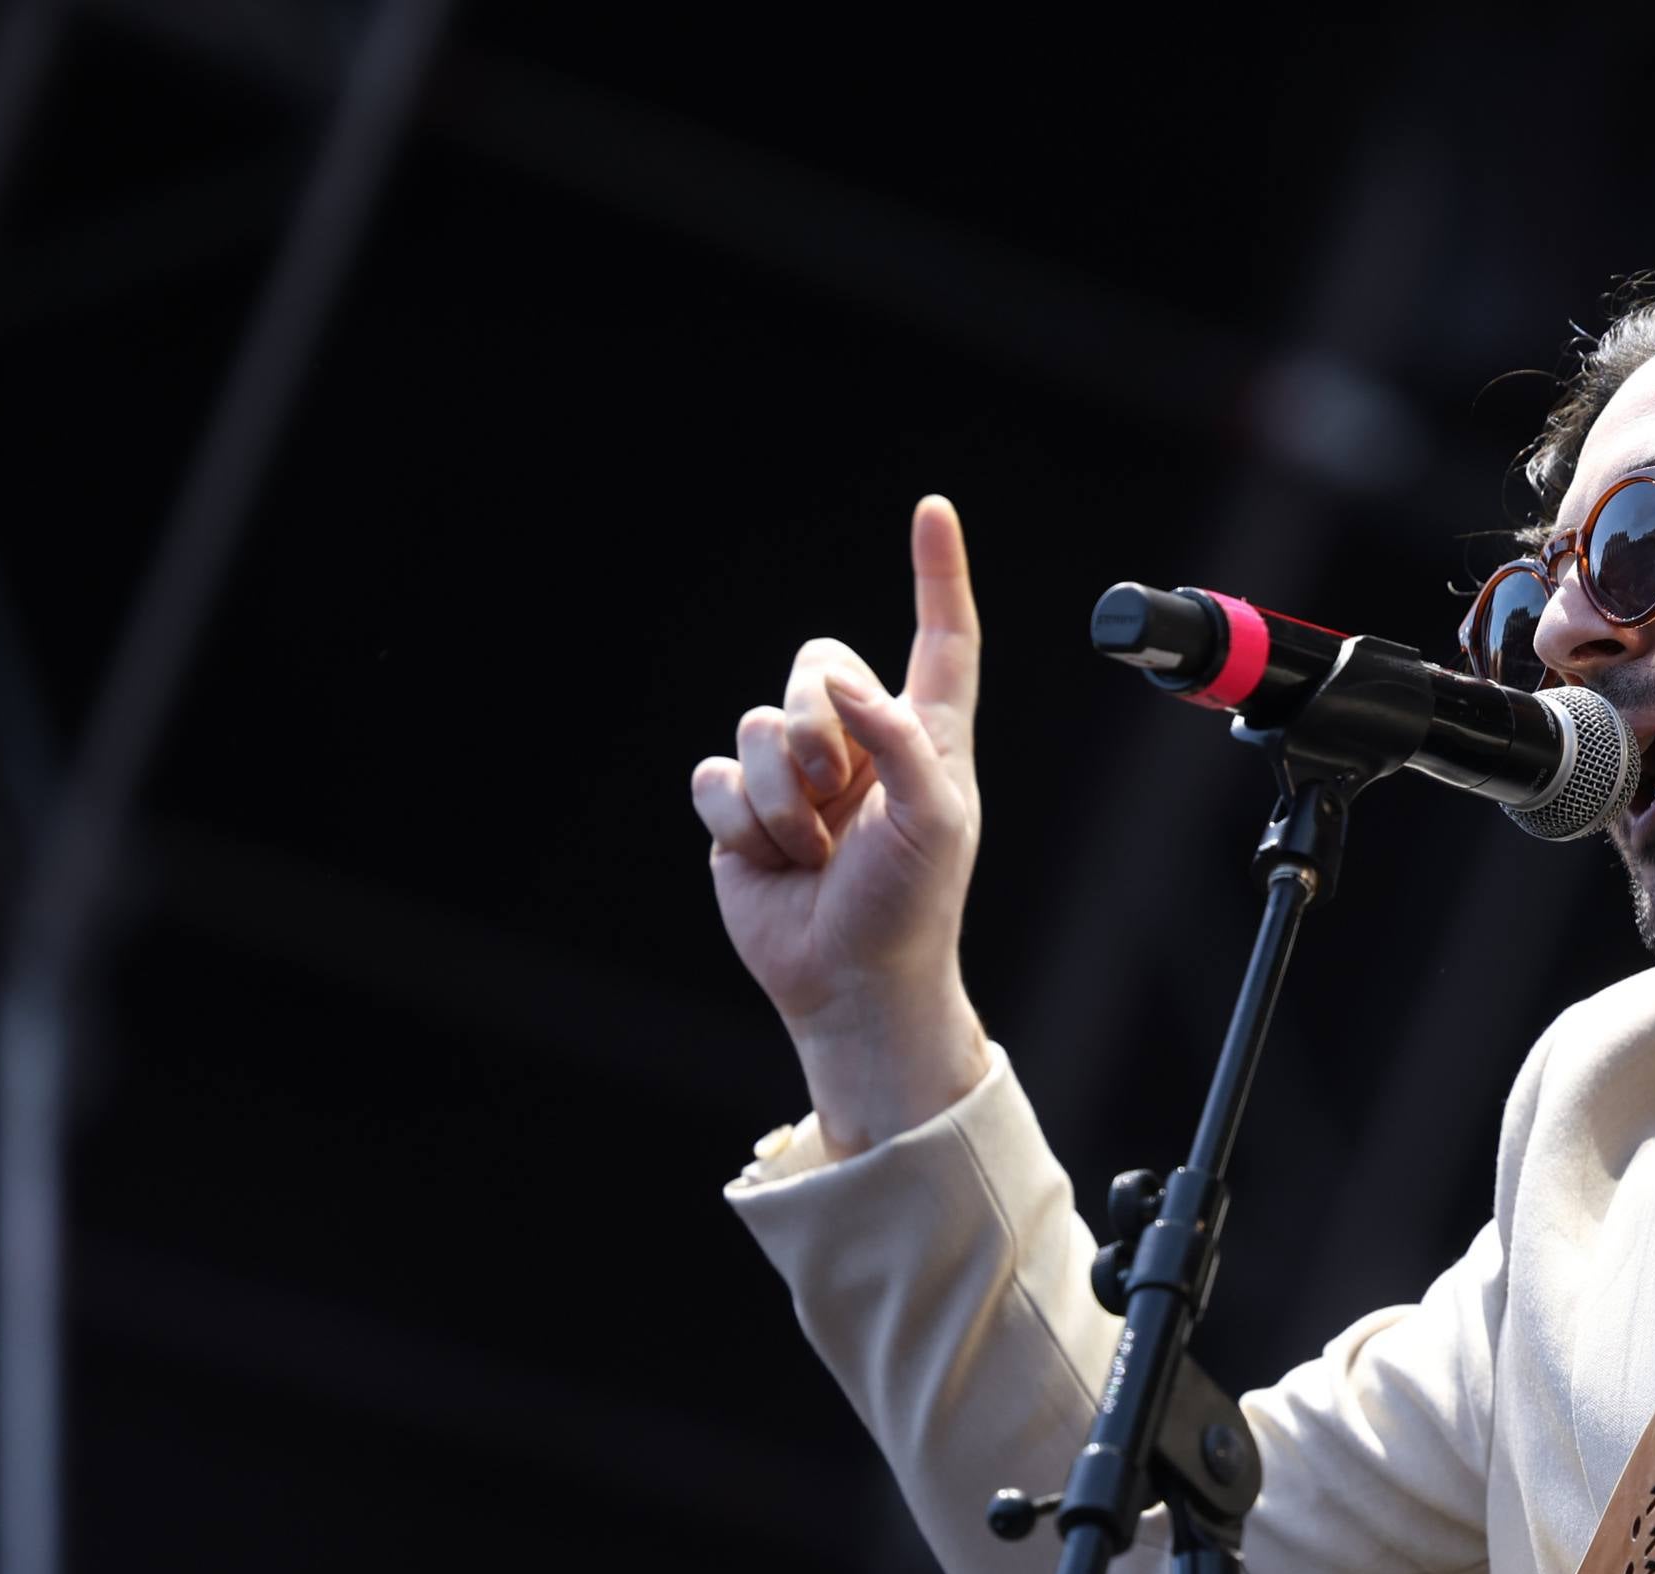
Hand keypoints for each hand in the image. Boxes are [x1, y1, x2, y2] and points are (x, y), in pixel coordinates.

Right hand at [691, 497, 988, 1153]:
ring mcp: (795, 773)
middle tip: (839, 803)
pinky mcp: (741, 810)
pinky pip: (713, 778)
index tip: (933, 511)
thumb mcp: (934, 820)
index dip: (937, 575)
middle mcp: (859, 739)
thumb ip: (899, 739)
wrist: (851, 981)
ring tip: (813, 851)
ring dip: (781, 798)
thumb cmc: (912, 906)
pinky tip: (772, 862)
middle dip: (818, 732)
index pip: (940, 638)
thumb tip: (841, 686)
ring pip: (756, 727)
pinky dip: (741, 823)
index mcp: (926, 733)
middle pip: (815, 666)